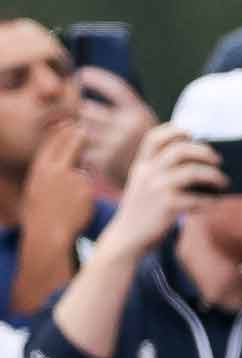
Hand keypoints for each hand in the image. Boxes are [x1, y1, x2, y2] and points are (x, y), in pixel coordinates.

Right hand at [21, 122, 93, 257]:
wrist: (48, 234)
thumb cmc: (41, 216)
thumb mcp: (36, 189)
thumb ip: (49, 174)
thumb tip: (66, 164)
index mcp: (40, 168)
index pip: (52, 143)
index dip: (61, 132)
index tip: (69, 124)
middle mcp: (56, 169)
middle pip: (70, 144)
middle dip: (77, 134)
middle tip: (83, 129)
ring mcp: (72, 177)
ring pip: (82, 169)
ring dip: (80, 176)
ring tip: (69, 196)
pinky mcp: (86, 188)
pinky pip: (89, 186)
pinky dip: (85, 193)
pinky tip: (78, 206)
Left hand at [75, 69, 155, 189]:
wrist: (159, 184)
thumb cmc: (144, 147)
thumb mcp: (144, 121)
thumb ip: (121, 103)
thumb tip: (82, 75)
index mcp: (140, 113)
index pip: (113, 86)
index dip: (94, 78)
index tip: (82, 74)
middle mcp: (128, 127)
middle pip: (85, 109)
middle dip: (77, 111)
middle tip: (75, 112)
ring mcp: (115, 145)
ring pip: (78, 129)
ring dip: (74, 130)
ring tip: (81, 133)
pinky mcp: (103, 162)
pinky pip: (79, 149)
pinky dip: (78, 150)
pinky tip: (85, 152)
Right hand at [105, 125, 223, 255]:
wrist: (128, 238)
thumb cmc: (144, 211)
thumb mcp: (144, 185)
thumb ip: (160, 171)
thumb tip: (201, 163)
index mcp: (142, 165)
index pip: (154, 138)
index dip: (174, 131)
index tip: (191, 133)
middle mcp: (147, 173)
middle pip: (179, 150)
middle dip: (204, 152)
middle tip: (218, 160)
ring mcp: (156, 189)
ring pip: (192, 171)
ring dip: (213, 175)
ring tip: (223, 182)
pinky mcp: (167, 207)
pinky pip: (197, 199)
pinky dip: (211, 200)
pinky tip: (215, 202)